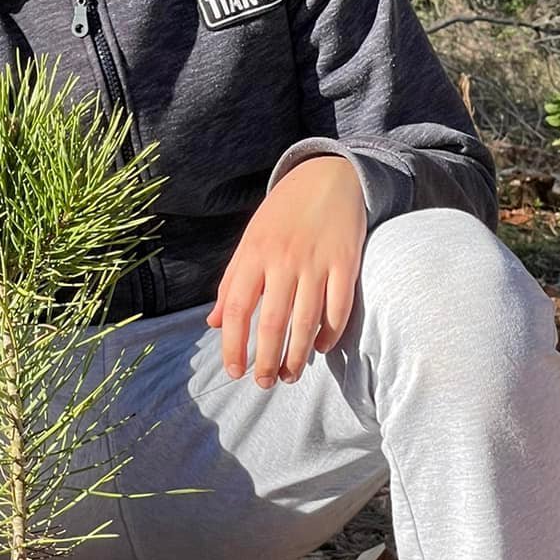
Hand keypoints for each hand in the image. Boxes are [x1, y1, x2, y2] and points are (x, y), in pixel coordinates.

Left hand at [206, 155, 366, 386]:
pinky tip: (321, 349)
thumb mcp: (250, 240)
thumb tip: (213, 323)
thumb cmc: (283, 214)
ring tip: (289, 375)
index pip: (235, 309)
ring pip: (305, 322)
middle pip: (271, 323)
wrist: (327, 177)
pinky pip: (338, 309)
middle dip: (266, 361)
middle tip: (265, 383)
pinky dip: (330, 335)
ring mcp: (316, 262)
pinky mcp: (346, 263)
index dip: (232, 344)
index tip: (234, 371)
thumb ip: (232, 282)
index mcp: (253, 254)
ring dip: (296, 356)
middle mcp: (283, 260)